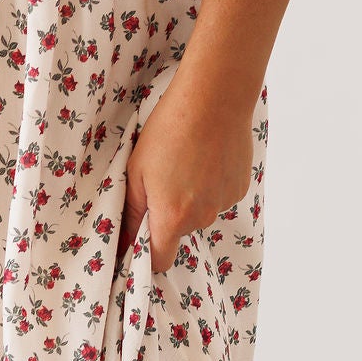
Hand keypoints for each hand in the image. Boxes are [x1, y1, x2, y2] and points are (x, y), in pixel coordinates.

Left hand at [120, 74, 255, 274]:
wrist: (214, 99)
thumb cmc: (168, 130)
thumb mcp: (136, 171)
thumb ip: (131, 213)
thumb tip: (122, 243)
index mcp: (172, 218)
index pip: (159, 261)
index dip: (146, 255)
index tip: (138, 239)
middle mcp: (201, 218)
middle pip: (179, 232)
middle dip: (167, 215)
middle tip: (160, 179)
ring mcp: (224, 204)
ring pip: (199, 213)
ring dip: (190, 198)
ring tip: (184, 163)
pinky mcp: (239, 189)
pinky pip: (218, 198)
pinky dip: (210, 186)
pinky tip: (204, 159)